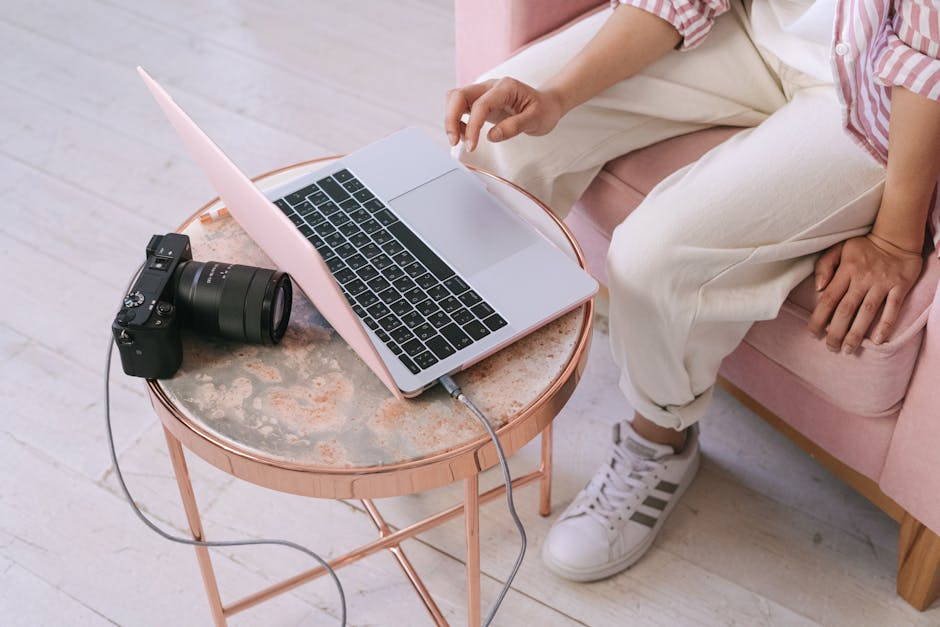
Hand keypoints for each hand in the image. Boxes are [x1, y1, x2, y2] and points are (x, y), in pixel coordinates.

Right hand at [444, 77, 564, 150]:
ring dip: (452, 120)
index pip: (480, 104)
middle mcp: (490, 86)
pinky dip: (457, 122)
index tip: (472, 146)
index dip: (473, 126)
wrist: (546, 105)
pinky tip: (468, 136)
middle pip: (458, 95)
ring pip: (455, 100)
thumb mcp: (536, 120)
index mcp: (505, 87)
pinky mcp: (479, 102)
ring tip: (463, 140)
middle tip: (454, 142)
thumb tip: (491, 136)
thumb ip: (514, 127)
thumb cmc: (543, 110)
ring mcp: (483, 93)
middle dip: (451, 119)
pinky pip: (460, 108)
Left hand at [807, 235, 922, 352]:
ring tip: (848, 349)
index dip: (819, 318)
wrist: (896, 237)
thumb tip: (817, 287)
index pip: (828, 299)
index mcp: (846, 270)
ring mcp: (882, 283)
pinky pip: (892, 308)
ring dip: (856, 334)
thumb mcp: (839, 248)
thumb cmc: (863, 246)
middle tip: (831, 347)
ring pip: (867, 313)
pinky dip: (885, 325)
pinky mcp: (900, 286)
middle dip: (836, 332)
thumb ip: (824, 265)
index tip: (813, 333)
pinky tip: (877, 340)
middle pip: (846, 310)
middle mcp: (863, 279)